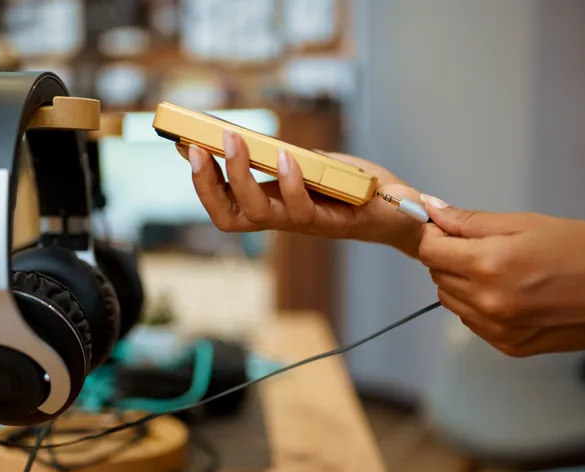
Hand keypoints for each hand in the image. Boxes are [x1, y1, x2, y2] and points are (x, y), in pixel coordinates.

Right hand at [177, 131, 425, 256]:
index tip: (184, 145)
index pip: (224, 205)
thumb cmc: (353, 186)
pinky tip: (284, 155)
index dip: (200, 181)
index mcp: (273, 206)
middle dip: (206, 184)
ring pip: (258, 213)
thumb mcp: (309, 164)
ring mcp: (305, 222)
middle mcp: (282, 219)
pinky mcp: (333, 220)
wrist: (400, 211)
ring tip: (234, 140)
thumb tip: (238, 135)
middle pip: (228, 217)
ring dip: (240, 175)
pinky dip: (289, 181)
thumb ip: (278, 156)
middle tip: (195, 147)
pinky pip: (301, 208)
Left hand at [417, 198, 584, 356]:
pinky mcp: (507, 346)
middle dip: (448, 257)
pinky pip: (472, 321)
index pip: (430, 251)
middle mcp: (487, 301)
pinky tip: (508, 291)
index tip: (445, 228)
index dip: (433, 236)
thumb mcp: (527, 223)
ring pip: (451, 300)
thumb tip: (433, 211)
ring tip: (498, 268)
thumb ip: (472, 222)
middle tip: (479, 245)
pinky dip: (478, 305)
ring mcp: (496, 329)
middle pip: (437, 276)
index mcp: (489, 265)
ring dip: (461, 282)